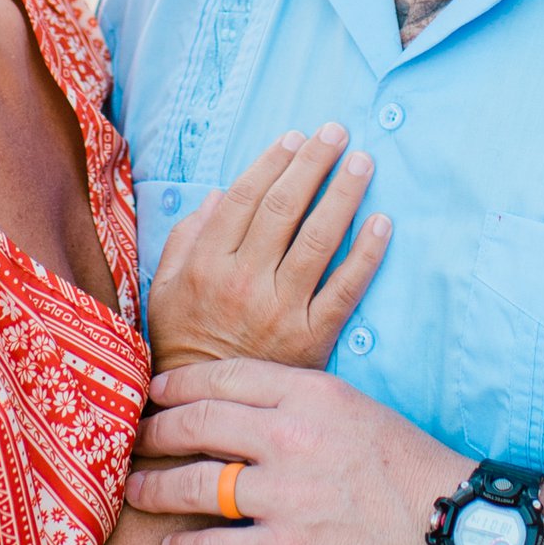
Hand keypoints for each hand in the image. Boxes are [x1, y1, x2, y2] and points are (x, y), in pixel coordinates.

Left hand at [126, 359, 462, 544]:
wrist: (459, 532)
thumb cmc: (413, 473)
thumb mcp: (359, 411)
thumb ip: (304, 403)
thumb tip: (253, 407)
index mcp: (312, 393)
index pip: (223, 376)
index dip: (179, 385)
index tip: (157, 394)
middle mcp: (293, 436)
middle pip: (197, 422)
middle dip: (154, 432)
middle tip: (133, 440)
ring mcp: (287, 495)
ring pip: (194, 484)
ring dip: (154, 488)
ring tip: (134, 491)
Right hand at [145, 128, 389, 372]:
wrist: (204, 410)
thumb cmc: (183, 340)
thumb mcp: (162, 287)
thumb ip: (186, 237)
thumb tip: (219, 194)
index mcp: (206, 264)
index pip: (244, 198)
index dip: (272, 162)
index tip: (295, 137)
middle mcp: (243, 281)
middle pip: (284, 208)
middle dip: (313, 163)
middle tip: (336, 133)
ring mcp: (280, 309)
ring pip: (318, 238)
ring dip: (344, 194)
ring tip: (362, 163)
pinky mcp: (312, 336)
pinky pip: (346, 287)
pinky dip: (367, 252)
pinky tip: (381, 222)